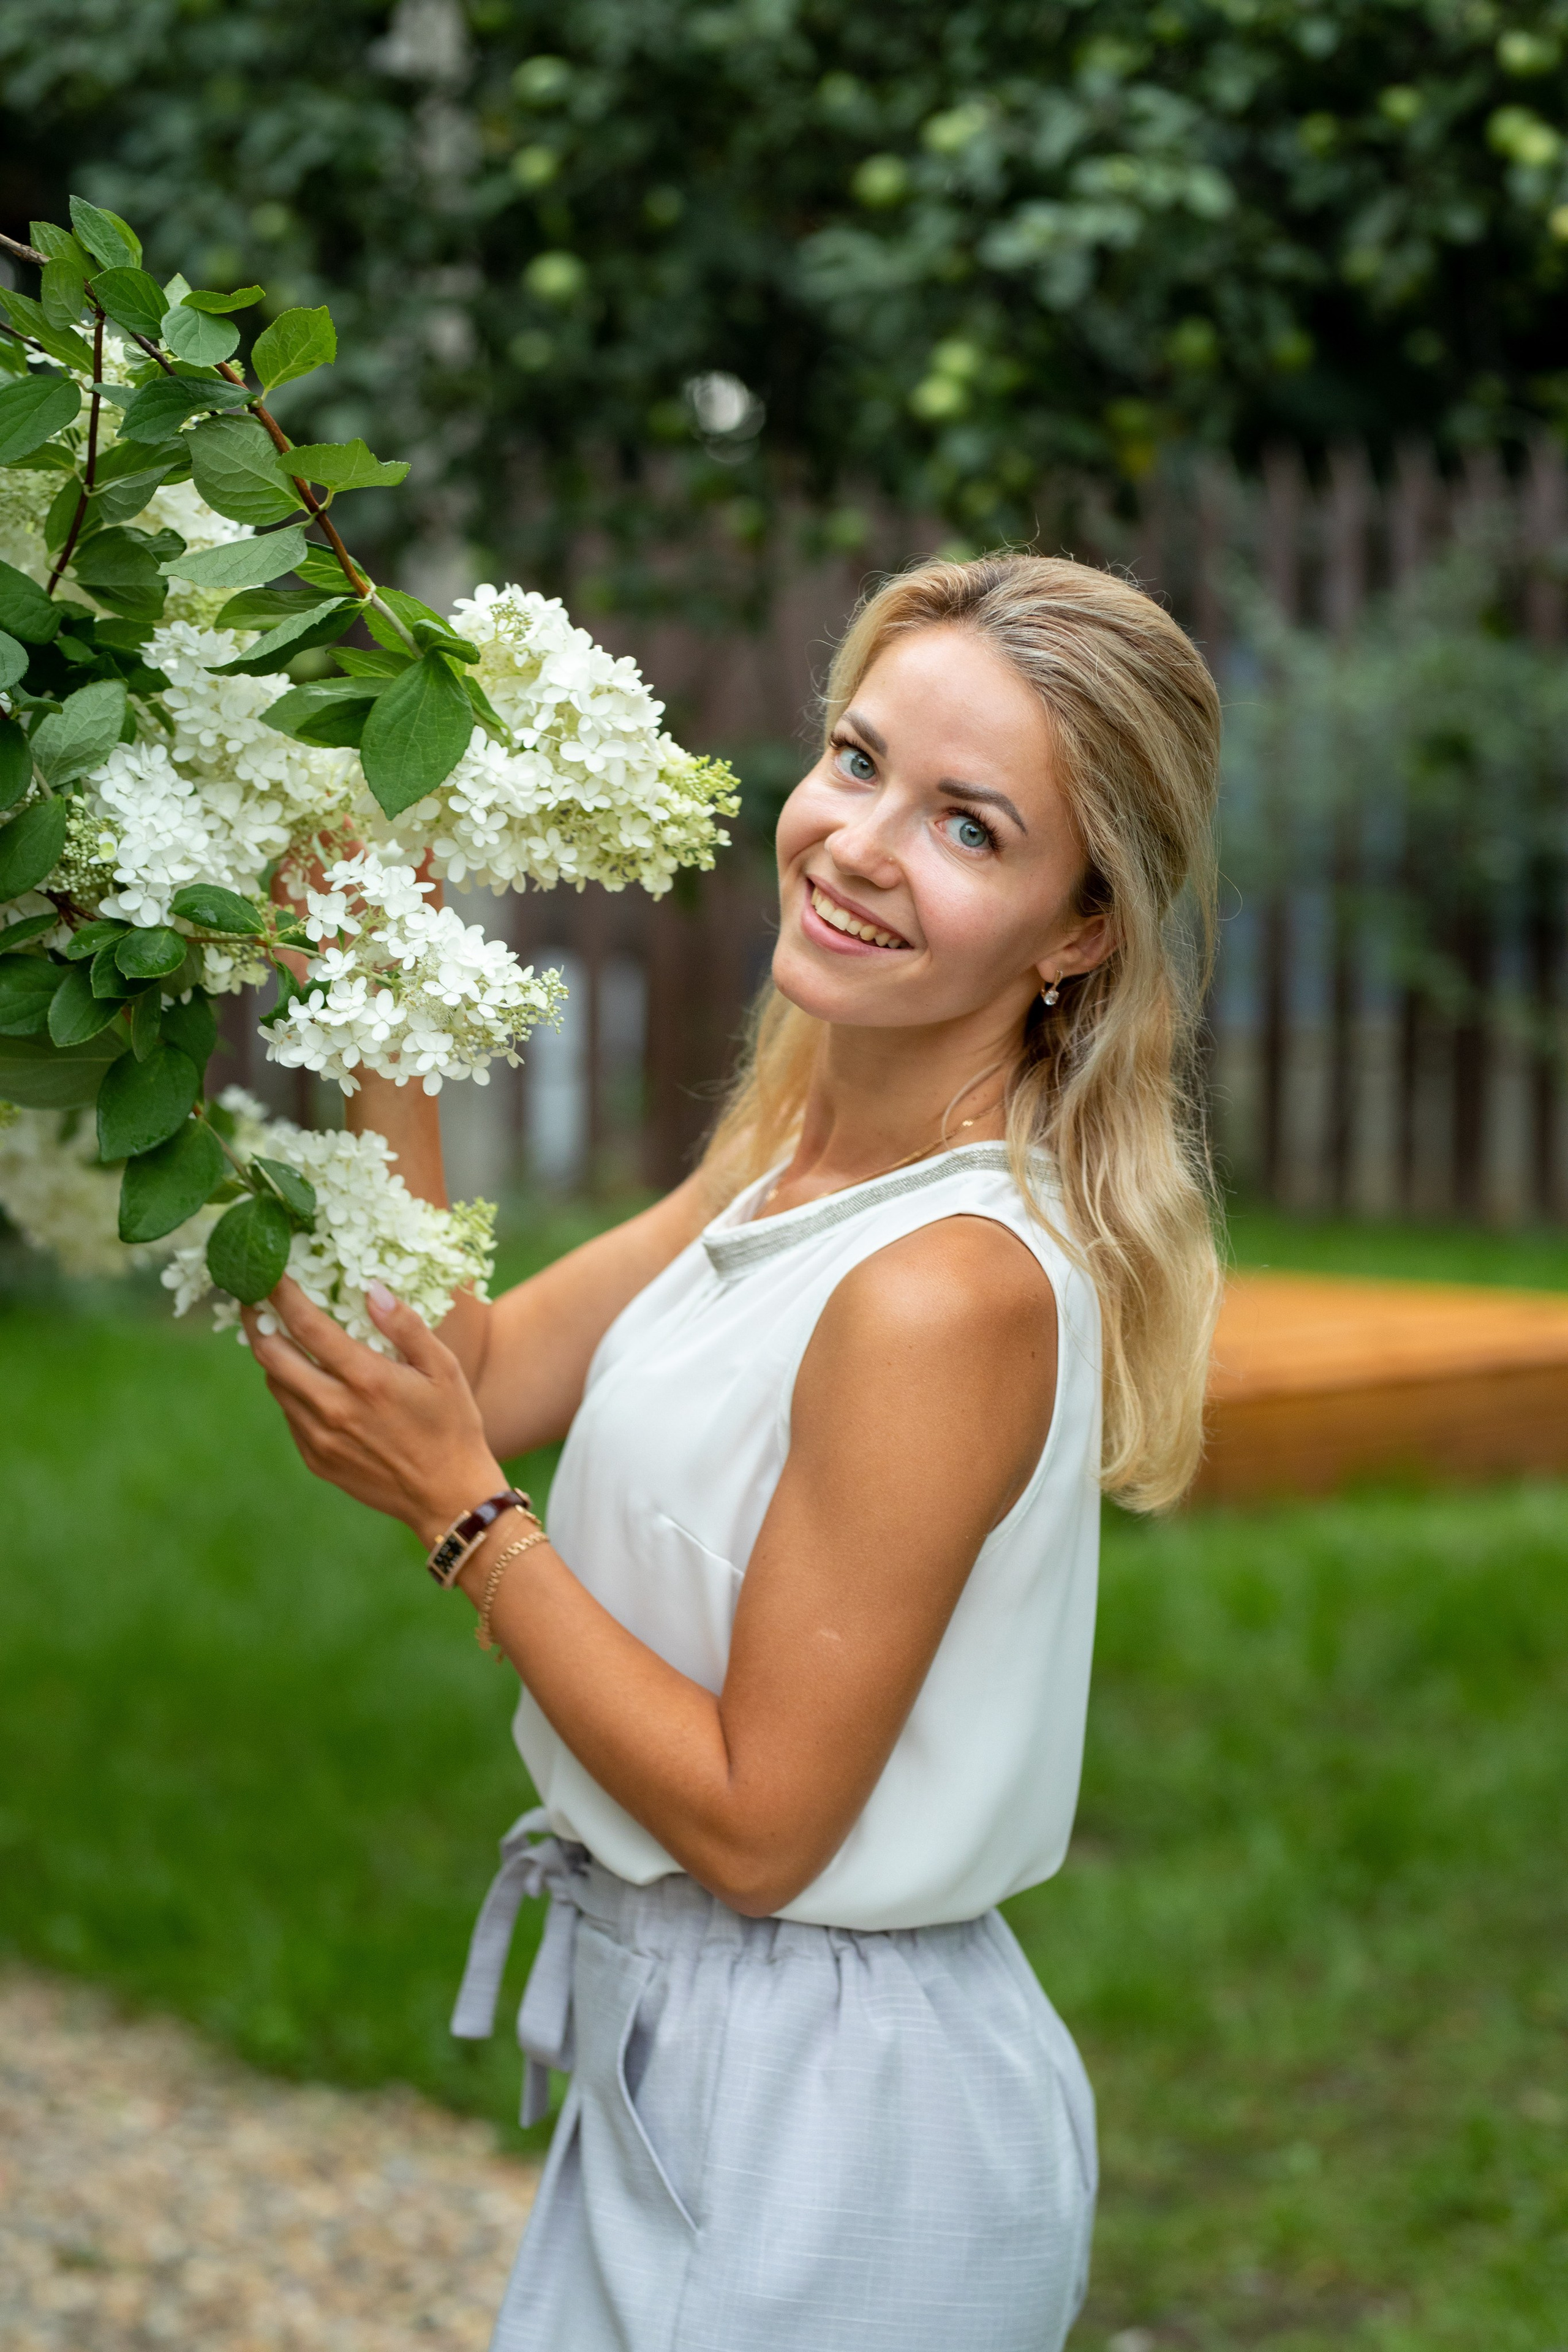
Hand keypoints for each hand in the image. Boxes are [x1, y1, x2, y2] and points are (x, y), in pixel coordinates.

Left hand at [242, 1276, 506, 1547]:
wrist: (447, 1495)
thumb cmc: (452, 1425)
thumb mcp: (443, 1368)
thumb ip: (404, 1326)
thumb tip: (370, 1288)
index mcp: (366, 1379)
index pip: (306, 1325)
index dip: (280, 1293)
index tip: (265, 1272)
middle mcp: (333, 1408)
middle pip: (271, 1355)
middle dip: (256, 1320)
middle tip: (254, 1298)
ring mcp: (319, 1437)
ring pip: (276, 1384)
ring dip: (273, 1356)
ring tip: (280, 1335)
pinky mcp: (315, 1459)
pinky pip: (290, 1414)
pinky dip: (291, 1390)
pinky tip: (310, 1381)